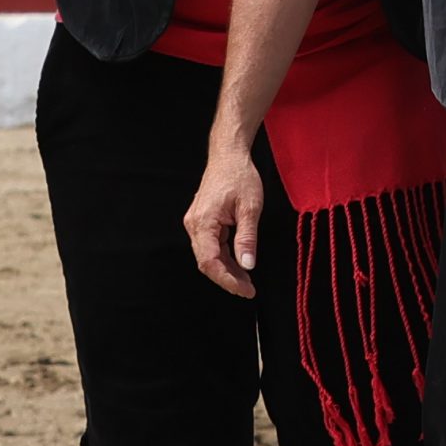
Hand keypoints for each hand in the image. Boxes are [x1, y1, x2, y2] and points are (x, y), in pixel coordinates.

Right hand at [185, 145, 266, 295]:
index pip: (210, 262)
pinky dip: (225, 257)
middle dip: (228, 278)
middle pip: (207, 262)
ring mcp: (196, 224)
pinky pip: (211, 246)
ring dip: (227, 270)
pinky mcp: (202, 222)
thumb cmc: (240, 176)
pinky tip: (239, 264)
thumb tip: (248, 264)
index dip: (226, 280)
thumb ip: (247, 237)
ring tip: (247, 280)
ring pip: (209, 256)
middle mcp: (194, 226)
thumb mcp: (250, 207)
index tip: (244, 290)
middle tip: (248, 290)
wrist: (229, 155)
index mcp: (203, 222)